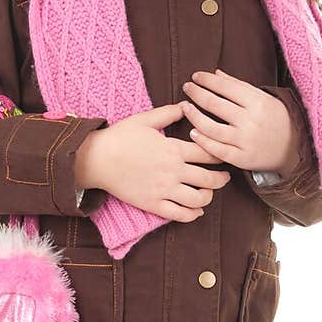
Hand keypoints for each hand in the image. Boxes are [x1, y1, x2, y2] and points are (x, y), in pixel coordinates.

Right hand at [75, 103, 231, 221]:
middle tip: (224, 177)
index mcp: (174, 149)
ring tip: (208, 193)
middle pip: (210, 179)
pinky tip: (195, 209)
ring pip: (199, 199)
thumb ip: (168, 113)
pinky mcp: (153, 204)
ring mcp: (164, 190)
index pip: (209, 153)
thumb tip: (185, 106)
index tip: (223, 154)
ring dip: (209, 197)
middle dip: (222, 179)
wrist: (97, 159)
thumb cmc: (120, 137)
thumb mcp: (145, 119)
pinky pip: (180, 215)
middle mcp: (173, 171)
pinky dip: (193, 214)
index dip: (221, 154)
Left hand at [179, 69, 300, 172]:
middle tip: (187, 87)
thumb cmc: (276, 119)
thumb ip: (238, 86)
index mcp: (258, 102)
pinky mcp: (242, 159)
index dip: (207, 80)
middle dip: (196, 93)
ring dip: (193, 115)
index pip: (225, 87)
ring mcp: (245, 141)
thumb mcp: (263, 98)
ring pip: (211, 127)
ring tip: (185, 107)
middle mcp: (251, 121)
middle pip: (214, 104)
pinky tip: (193, 132)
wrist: (294, 149)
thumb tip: (215, 73)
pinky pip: (216, 149)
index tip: (195, 76)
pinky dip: (202, 140)